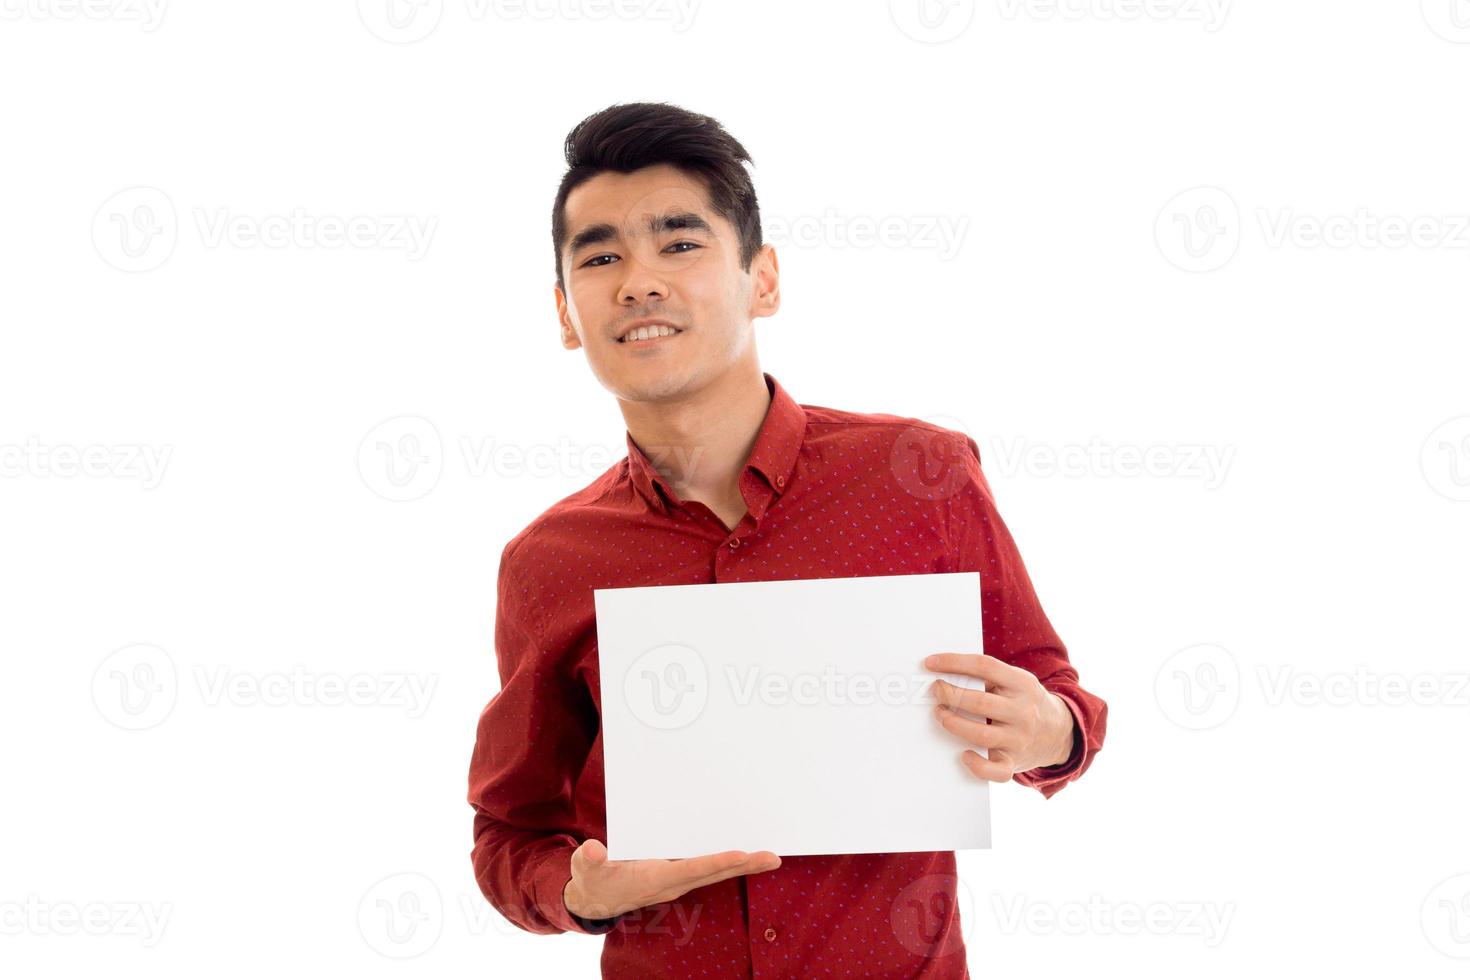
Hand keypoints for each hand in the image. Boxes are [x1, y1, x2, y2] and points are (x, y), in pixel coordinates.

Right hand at [563, 839, 781, 921]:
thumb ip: (589, 860)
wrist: (596, 899)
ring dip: (743, 865)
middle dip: (743, 865)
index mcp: (653, 880)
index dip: (715, 862)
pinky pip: (708, 868)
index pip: (690, 869)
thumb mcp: (586, 869)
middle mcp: (672, 883)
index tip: (740, 854)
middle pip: (714, 873)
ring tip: (771, 856)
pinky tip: (745, 854)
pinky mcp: (678, 875)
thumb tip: (593, 850)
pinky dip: (728, 862)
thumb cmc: (593, 879)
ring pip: (716, 872)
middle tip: (773, 857)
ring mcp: (677, 880)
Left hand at [923, 652, 1074, 782]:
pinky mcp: (1014, 762)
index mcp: (1021, 684)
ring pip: (982, 735)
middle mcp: (1022, 711)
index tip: (930, 663)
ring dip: (954, 724)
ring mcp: (1019, 739)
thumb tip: (945, 672)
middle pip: (980, 702)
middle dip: (950, 695)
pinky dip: (978, 766)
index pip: (984, 667)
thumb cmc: (1025, 702)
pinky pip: (996, 770)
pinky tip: (964, 755)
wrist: (1059, 732)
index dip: (954, 663)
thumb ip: (989, 677)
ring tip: (940, 715)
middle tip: (935, 690)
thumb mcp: (1017, 682)